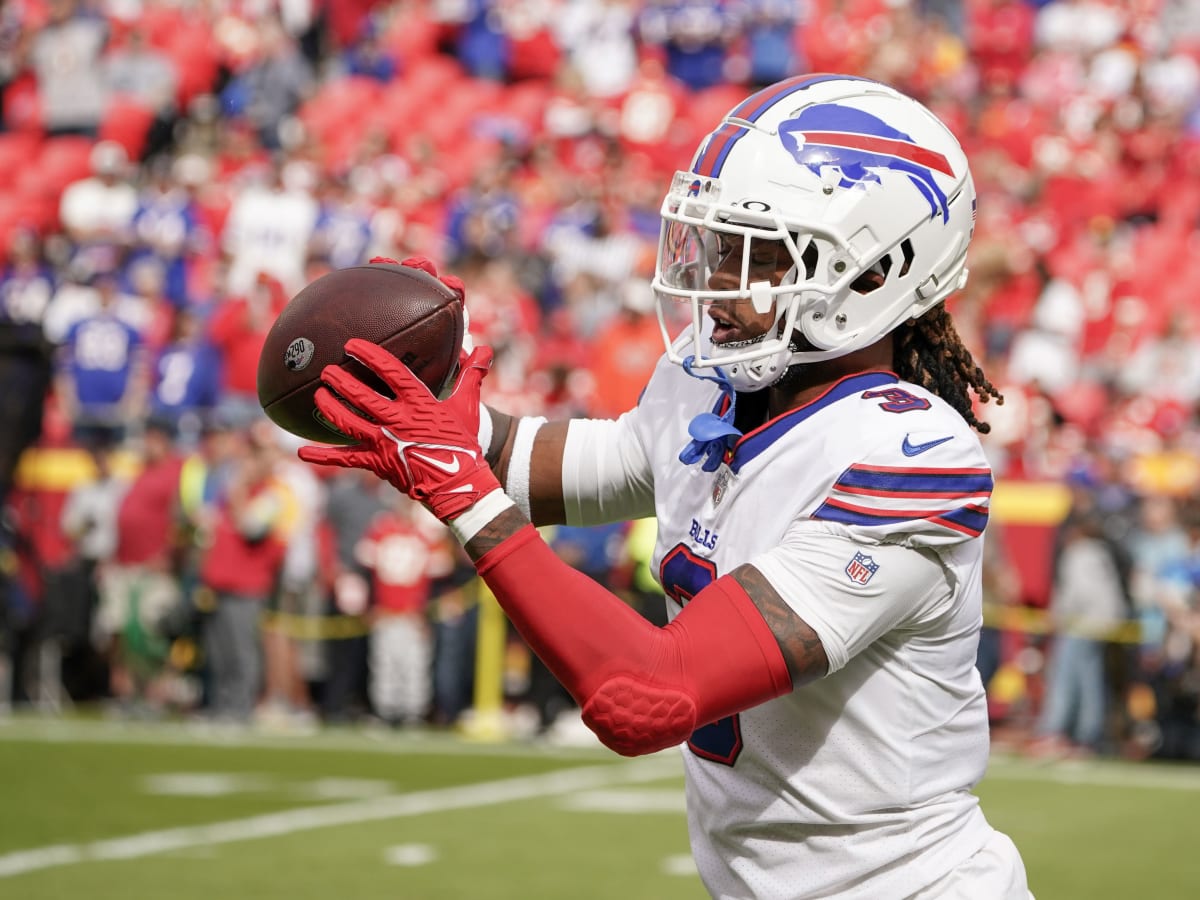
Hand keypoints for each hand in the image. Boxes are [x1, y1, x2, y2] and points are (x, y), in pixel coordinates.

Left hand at [297, 338, 499, 522]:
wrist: (459, 484)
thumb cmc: (463, 444)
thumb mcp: (468, 407)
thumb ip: (471, 375)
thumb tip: (485, 348)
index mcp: (419, 403)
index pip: (391, 372)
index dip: (370, 356)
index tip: (353, 345)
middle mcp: (397, 420)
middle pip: (361, 396)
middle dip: (341, 380)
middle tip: (327, 369)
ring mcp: (385, 442)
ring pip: (348, 422)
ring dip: (330, 407)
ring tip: (318, 394)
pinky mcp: (377, 463)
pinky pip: (346, 458)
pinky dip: (324, 456)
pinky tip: (303, 452)